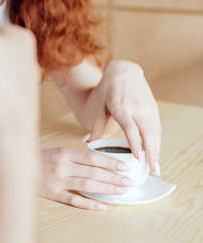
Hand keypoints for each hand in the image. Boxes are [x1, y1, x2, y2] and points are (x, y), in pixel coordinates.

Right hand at [40, 148, 131, 209]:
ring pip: (88, 186)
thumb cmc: (39, 159)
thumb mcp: (56, 152)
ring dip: (107, 189)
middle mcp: (62, 166)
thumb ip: (74, 157)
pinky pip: (75, 201)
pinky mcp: (54, 194)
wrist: (16, 167)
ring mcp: (58, 181)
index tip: (123, 166)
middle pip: (93, 172)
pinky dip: (90, 205)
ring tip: (121, 191)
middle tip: (128, 181)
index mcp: (64, 153)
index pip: (92, 157)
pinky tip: (102, 207)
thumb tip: (99, 162)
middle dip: (114, 177)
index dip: (109, 162)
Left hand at [82, 60, 160, 174]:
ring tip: (155, 166)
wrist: (124, 71)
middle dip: (151, 153)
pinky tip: (155, 153)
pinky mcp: (153, 108)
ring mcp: (147, 107)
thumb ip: (96, 126)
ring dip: (157, 150)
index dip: (135, 144)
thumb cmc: (108, 90)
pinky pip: (157, 128)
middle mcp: (136, 107)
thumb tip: (86, 141)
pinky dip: (157, 141)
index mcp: (120, 107)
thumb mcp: (99, 106)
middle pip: (147, 133)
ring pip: (155, 132)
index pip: (130, 128)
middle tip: (153, 170)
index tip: (139, 158)